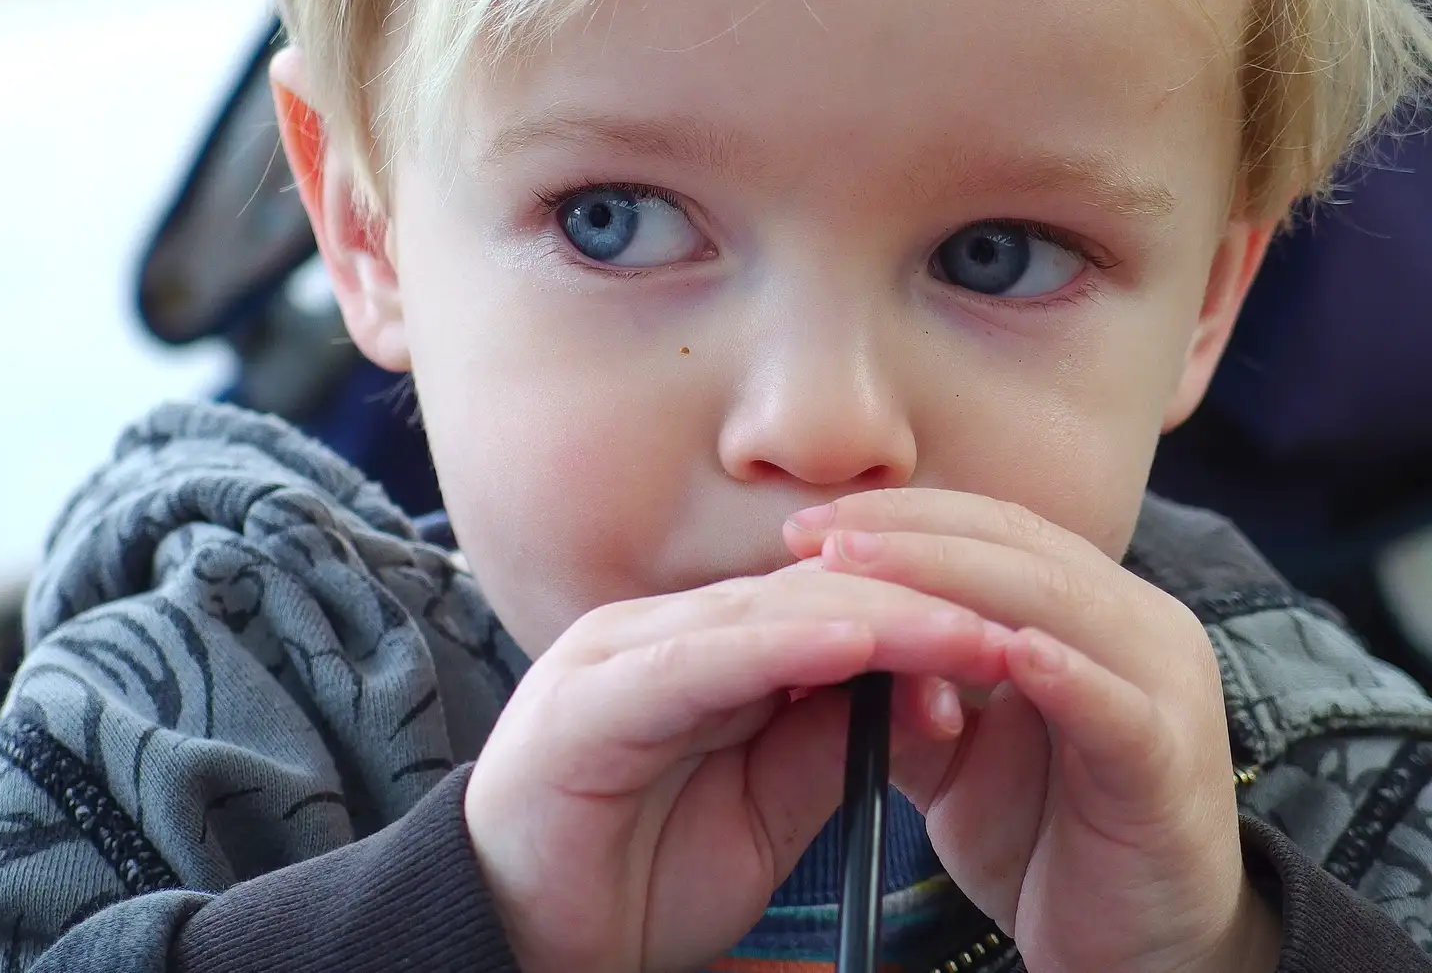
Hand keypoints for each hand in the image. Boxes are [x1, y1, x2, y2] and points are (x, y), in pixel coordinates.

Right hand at [464, 561, 1010, 972]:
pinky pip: (700, 661)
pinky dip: (784, 648)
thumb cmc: (640, 878)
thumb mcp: (766, 814)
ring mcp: (619, 656)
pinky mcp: (589, 698)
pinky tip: (859, 645)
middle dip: (913, 606)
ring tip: (964, 632)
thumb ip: (825, 743)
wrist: (524, 941)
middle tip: (1010, 625)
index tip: (1008, 637)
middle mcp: (658, 635)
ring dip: (872, 618)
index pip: (819, 607)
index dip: (917, 614)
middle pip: (801, 596)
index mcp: (700, 654)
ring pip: (761, 614)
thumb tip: (917, 692)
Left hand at [783, 489, 1281, 972]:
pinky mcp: (1171, 765)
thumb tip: (814, 633)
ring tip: (865, 569)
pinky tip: (1007, 655)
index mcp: (1088, 606)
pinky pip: (1113, 708)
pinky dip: (1063, 676)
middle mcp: (1138, 624)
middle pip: (1018, 546)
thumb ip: (901, 687)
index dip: (899, 516)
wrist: (1142, 951)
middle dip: (908, 535)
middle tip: (816, 539)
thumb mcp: (951, 751)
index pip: (990, 527)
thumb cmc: (1047, 834)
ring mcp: (1164, 688)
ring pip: (1057, 603)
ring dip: (955, 580)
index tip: (803, 526)